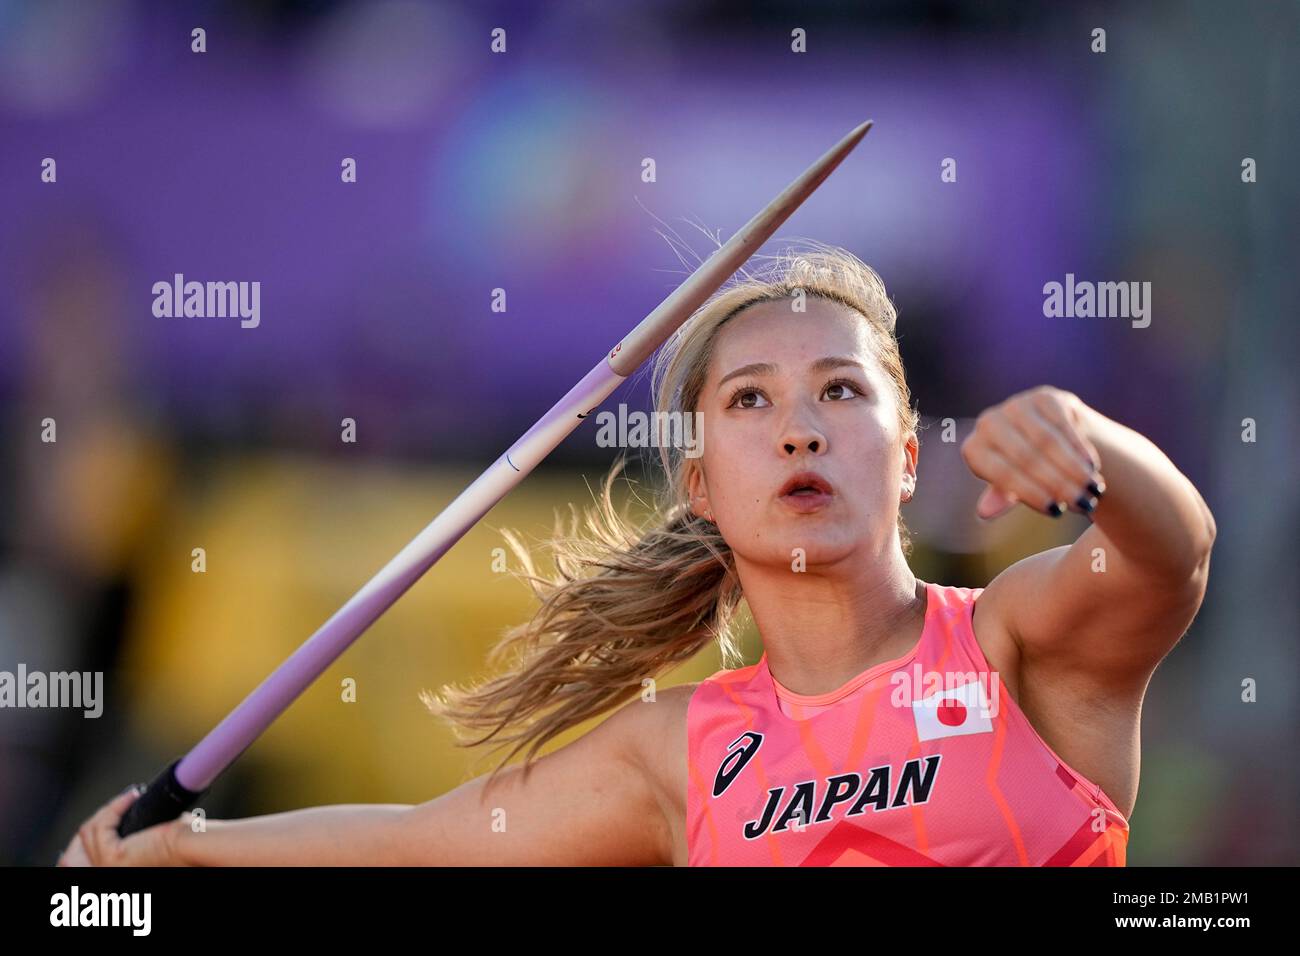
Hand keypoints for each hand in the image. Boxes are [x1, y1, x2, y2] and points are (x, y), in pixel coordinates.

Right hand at [57, 787, 183, 866]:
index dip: (80, 845)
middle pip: (69, 857)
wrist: (193, 844)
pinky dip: (114, 807)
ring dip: (106, 812)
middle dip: (86, 830)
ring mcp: (105, 871)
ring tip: (128, 799)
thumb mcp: (144, 845)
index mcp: (111, 874)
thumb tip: (123, 823)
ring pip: (86, 834)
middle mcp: (104, 877)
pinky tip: (132, 796)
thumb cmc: (181, 844)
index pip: (76, 865)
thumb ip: (128, 841)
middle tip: (108, 811)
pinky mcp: (112, 858)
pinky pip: (99, 827)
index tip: (97, 824)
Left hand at [961, 386, 1105, 519]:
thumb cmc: (1025, 471)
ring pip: (1048, 441)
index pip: (1004, 474)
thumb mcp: (1012, 487)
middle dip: (1058, 483)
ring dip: (1073, 468)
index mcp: (975, 449)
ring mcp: (1015, 406)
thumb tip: (984, 513)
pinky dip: (1079, 448)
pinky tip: (1093, 466)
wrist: (1046, 437)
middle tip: (1083, 503)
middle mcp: (988, 423)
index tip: (1057, 511)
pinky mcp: (1043, 396)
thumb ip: (1002, 497)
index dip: (1032, 493)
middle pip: (1027, 457)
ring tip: (1093, 489)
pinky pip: (1064, 425)